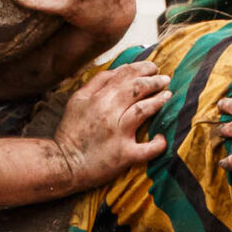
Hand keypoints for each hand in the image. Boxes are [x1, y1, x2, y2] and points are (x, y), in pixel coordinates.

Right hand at [49, 60, 169, 186]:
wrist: (63, 163)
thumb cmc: (71, 131)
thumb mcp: (77, 100)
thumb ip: (97, 82)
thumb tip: (119, 70)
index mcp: (98, 98)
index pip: (125, 74)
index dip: (143, 68)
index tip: (153, 68)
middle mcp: (109, 113)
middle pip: (137, 88)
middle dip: (154, 81)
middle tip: (165, 80)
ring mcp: (118, 134)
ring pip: (143, 110)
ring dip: (159, 101)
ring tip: (168, 96)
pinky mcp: (124, 155)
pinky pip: (147, 149)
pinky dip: (158, 144)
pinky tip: (162, 138)